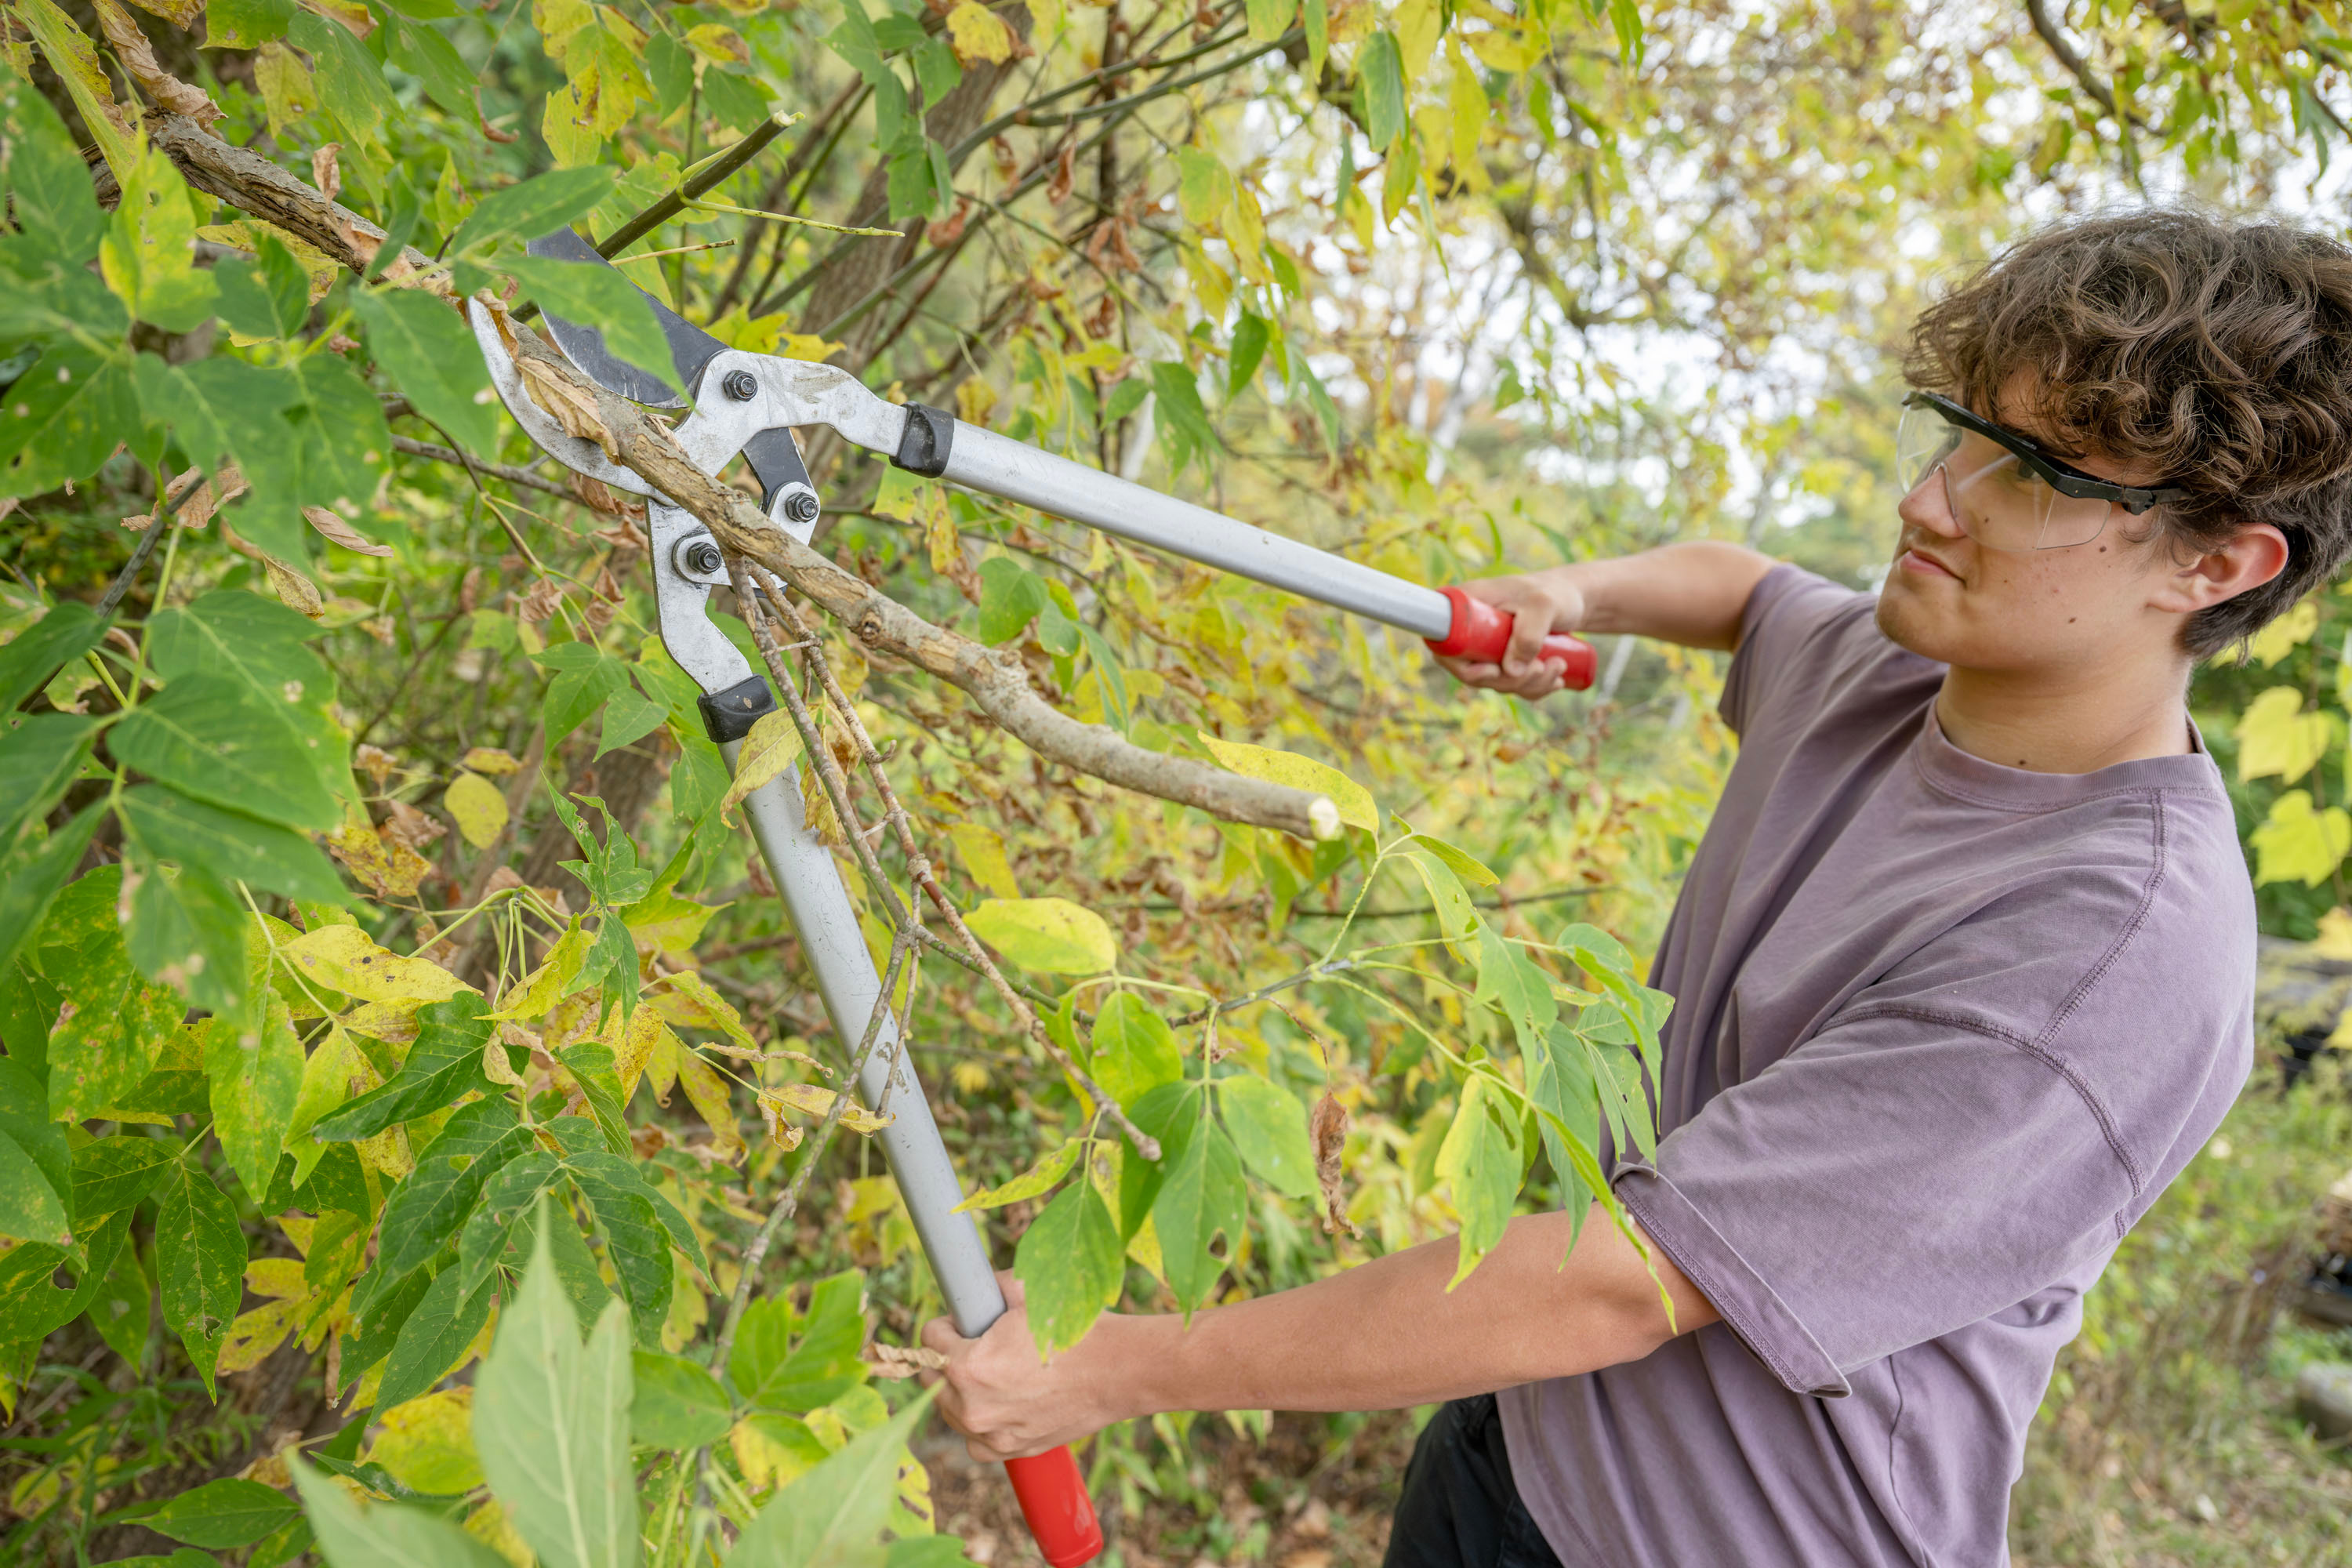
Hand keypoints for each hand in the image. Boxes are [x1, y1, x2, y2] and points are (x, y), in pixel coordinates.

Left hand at [922, 1273, 1135, 1462]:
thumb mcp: (1026, 1291)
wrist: (1118, 1371)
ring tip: (993, 1371)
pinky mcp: (1011, 1450)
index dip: (947, 1323)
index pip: (928, 1338)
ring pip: (950, 1410)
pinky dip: (980, 1424)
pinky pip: (975, 1440)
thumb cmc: (1075, 1330)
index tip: (965, 1321)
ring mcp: (991, 1434)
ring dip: (960, 1391)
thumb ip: (988, 1288)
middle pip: (932, 1378)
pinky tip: (999, 1403)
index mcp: (968, 1366)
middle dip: (948, 1357)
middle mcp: (972, 1407)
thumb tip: (971, 1288)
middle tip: (977, 1343)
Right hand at [1430, 572, 1587, 699]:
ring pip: (1496, 683)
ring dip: (1528, 684)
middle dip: (1510, 680)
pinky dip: (1533, 688)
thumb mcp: (1544, 606)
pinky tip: (1555, 680)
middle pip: (1471, 672)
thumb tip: (1510, 671)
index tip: (1494, 670)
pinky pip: (1511, 685)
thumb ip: (1529, 634)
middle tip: (1543, 667)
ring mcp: (1485, 647)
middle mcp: (1469, 629)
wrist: (1571, 597)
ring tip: (1559, 665)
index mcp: (1465, 606)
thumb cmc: (1554, 593)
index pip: (1446, 646)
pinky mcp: (1502, 660)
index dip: (1463, 667)